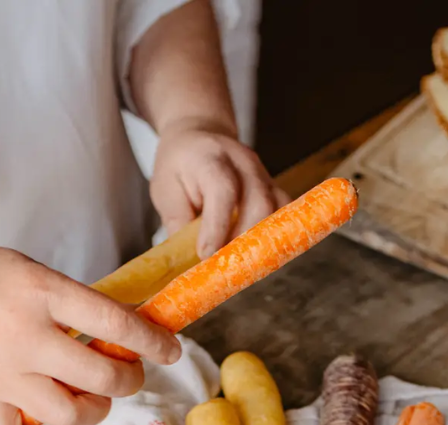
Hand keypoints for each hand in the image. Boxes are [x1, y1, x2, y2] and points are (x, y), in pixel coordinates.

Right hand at [0, 244, 181, 424]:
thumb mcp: (25, 269)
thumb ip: (67, 300)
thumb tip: (117, 331)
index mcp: (39, 292)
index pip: (114, 323)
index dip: (153, 340)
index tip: (171, 348)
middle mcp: (25, 337)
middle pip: (101, 377)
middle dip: (129, 379)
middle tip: (129, 372)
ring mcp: (4, 375)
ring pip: (71, 413)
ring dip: (97, 410)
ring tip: (98, 397)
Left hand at [150, 119, 287, 256]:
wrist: (199, 136)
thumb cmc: (179, 165)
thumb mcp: (164, 190)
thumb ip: (177, 222)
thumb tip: (187, 260)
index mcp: (211, 157)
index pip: (223, 190)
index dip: (217, 226)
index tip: (206, 254)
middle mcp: (243, 163)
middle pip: (259, 202)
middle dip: (243, 240)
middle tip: (224, 266)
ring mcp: (263, 174)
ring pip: (276, 210)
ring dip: (261, 242)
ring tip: (241, 264)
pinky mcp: (272, 188)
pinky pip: (284, 214)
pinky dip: (272, 237)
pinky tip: (255, 254)